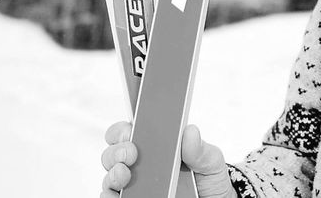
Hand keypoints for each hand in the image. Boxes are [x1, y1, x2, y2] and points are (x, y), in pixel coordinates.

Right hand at [100, 121, 237, 197]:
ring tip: (124, 175)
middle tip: (130, 154)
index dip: (123, 129)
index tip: (130, 131)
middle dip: (116, 151)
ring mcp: (134, 185)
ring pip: (110, 177)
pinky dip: (111, 196)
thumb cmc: (207, 179)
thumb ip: (200, 149)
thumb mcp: (210, 161)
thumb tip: (189, 131)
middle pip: (113, 153)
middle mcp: (140, 164)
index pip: (129, 131)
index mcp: (156, 145)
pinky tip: (117, 195)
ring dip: (112, 174)